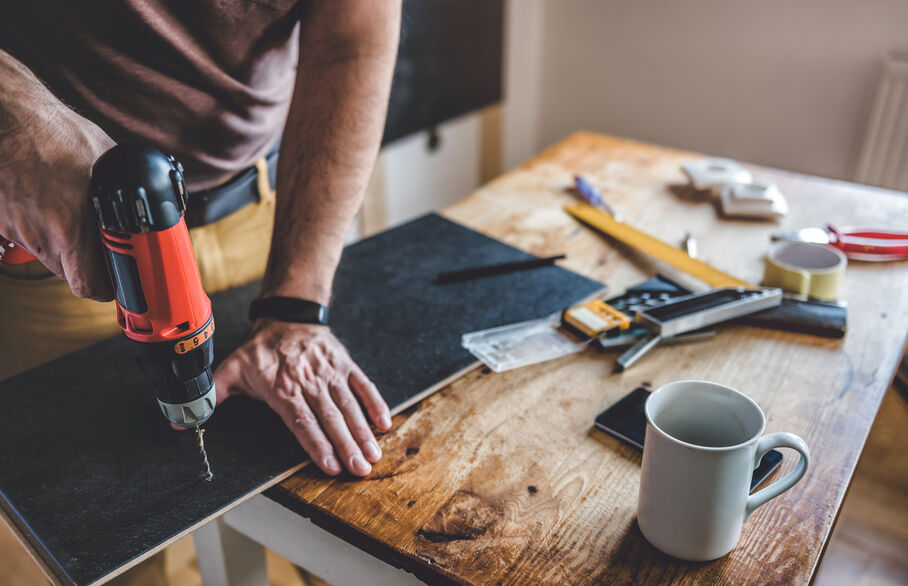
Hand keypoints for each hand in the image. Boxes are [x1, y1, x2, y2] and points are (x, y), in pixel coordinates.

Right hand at [0, 89, 114, 299]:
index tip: (115, 281)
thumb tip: (151, 204)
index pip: (88, 285)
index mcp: (69, 227)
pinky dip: (36, 228)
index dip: (105, 288)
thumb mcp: (108, 162)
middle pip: (68, 274)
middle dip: (86, 266)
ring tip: (69, 215)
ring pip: (46, 256)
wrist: (7, 116)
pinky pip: (24, 236)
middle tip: (98, 248)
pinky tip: (45, 202)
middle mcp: (39, 234)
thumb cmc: (56, 132)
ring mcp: (15, 228)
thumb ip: (127, 190)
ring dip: (61, 246)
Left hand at [213, 320, 391, 475]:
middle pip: (330, 418)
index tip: (330, 465)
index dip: (316, 444)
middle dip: (347, 446)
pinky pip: (363, 385)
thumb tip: (181, 419)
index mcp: (283, 388)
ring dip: (363, 431)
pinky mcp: (345, 366)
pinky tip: (384, 422)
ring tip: (373, 455)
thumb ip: (212, 395)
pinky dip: (375, 403)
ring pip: (349, 406)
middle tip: (360, 469)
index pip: (302, 421)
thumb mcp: (231, 368)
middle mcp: (309, 382)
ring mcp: (330, 373)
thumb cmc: (260, 349)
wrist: (288, 314)